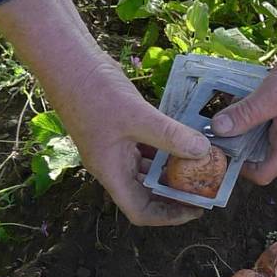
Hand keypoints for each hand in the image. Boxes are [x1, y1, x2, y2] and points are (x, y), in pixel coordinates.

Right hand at [44, 58, 215, 225]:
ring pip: (149, 168)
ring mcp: (117, 146)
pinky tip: (188, 139)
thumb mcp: (136, 115)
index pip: (139, 211)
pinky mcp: (122, 128)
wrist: (68, 60)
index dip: (168, 216)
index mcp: (111, 171)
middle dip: (177, 193)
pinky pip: (149, 147)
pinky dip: (168, 147)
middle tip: (208, 185)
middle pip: (147, 192)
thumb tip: (203, 152)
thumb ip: (170, 135)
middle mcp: (113, 164)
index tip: (197, 209)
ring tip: (204, 164)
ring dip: (174, 169)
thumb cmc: (93, 91)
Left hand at [210, 38, 276, 188]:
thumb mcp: (274, 93)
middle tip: (215, 125)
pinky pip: (268, 117)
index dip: (240, 167)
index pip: (264, 172)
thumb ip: (246, 113)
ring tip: (226, 107)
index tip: (221, 149)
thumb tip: (218, 129)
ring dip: (244, 122)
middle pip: (260, 153)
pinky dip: (254, 110)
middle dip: (237, 141)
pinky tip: (241, 95)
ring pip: (262, 133)